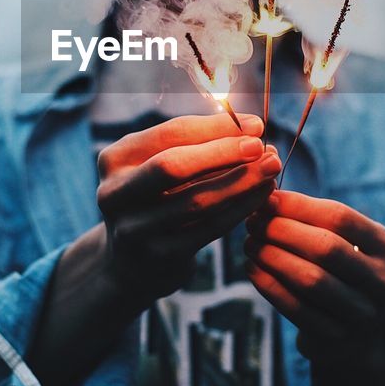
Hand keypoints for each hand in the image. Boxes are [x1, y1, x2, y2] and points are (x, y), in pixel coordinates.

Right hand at [97, 113, 280, 301]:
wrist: (132, 261)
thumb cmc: (157, 198)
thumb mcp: (160, 165)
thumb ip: (197, 144)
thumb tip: (251, 126)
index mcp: (115, 159)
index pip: (170, 134)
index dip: (215, 127)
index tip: (255, 124)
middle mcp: (115, 193)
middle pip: (174, 166)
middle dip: (223, 153)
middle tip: (262, 147)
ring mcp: (133, 229)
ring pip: (196, 200)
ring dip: (240, 182)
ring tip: (270, 169)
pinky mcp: (158, 257)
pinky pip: (209, 229)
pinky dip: (240, 209)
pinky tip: (262, 196)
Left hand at [244, 190, 384, 374]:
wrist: (359, 334)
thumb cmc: (343, 271)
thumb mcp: (345, 243)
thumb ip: (313, 219)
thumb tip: (267, 197)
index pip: (340, 217)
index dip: (298, 205)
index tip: (266, 200)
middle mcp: (383, 281)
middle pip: (326, 247)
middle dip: (282, 231)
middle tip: (253, 223)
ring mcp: (363, 314)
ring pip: (311, 279)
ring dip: (272, 257)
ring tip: (250, 244)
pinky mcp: (337, 337)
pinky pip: (296, 308)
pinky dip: (269, 286)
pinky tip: (253, 269)